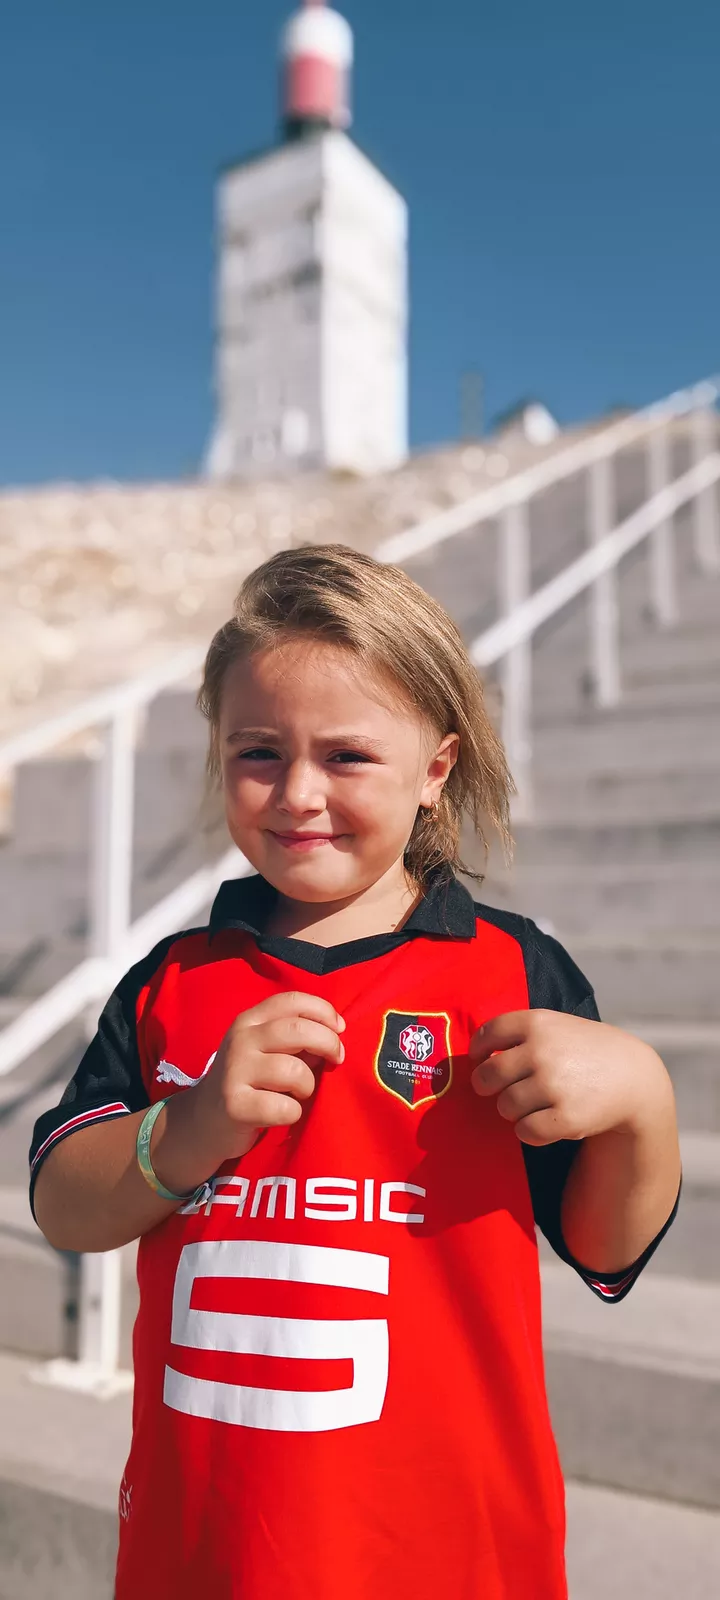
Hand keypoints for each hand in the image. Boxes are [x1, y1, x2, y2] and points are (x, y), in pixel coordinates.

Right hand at [165, 992, 345, 1176]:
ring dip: (308, 1085)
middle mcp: (241, 1040)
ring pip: (294, 1070)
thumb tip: (336, 1033)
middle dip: (328, 1044)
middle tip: (336, 1060)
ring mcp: (235, 1071)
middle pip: (298, 1030)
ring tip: (299, 1093)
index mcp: (250, 1020)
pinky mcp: (235, 1105)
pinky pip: (284, 1107)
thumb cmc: (248, 1081)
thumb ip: (296, 1038)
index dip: (324, 1011)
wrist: (205, 1120)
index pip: (293, 1001)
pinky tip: (283, 1113)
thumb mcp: (265, 1050)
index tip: (339, 1029)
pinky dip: (293, 1113)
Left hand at [469, 1010, 660, 1146]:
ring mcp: (553, 1085)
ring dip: (513, 1109)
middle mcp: (541, 1052)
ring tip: (534, 1103)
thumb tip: (476, 1054)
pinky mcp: (565, 1118)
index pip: (488, 1034)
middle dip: (488, 1086)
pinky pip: (524, 1131)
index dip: (477, 1050)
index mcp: (538, 1022)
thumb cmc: (587, 1050)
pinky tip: (545, 1121)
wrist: (634, 1078)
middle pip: (487, 1076)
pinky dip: (530, 1131)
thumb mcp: (558, 1026)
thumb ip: (522, 1032)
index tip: (480, 1060)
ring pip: (505, 1106)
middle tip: (501, 1089)